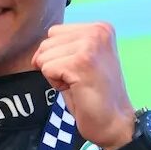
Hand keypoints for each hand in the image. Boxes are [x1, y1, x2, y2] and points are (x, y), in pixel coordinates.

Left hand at [31, 22, 135, 149]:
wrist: (114, 122)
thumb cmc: (95, 95)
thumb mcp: (81, 60)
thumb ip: (64, 47)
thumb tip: (37, 53)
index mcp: (99, 28)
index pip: (54, 33)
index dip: (58, 56)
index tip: (80, 71)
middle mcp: (97, 31)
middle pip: (47, 43)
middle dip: (55, 65)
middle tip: (79, 80)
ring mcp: (90, 45)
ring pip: (44, 56)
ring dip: (55, 75)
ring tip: (78, 84)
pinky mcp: (81, 62)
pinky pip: (47, 68)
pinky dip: (56, 84)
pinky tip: (76, 89)